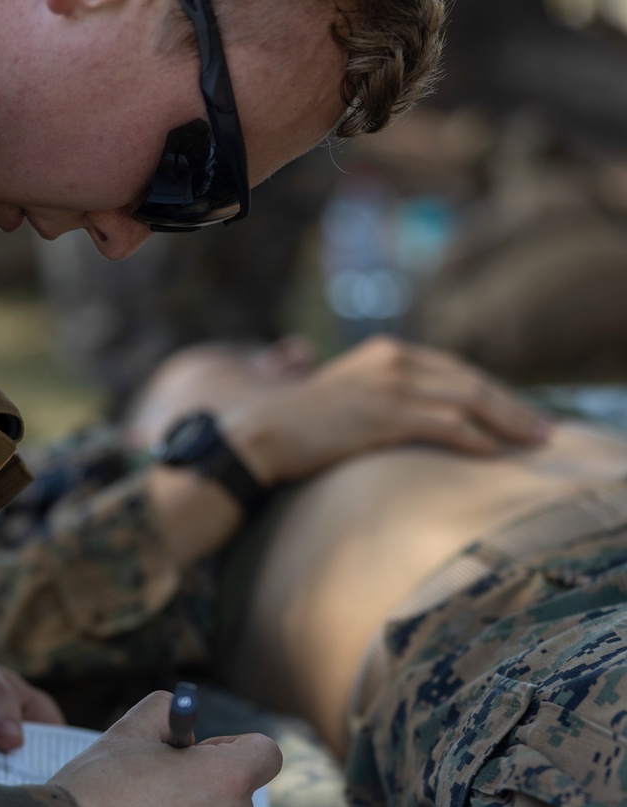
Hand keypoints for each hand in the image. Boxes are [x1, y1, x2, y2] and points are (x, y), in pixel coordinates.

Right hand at [52, 692, 280, 806]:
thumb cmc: (93, 794)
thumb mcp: (126, 732)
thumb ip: (165, 712)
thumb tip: (182, 724)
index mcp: (225, 779)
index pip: (265, 754)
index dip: (232, 748)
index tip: (197, 755)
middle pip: (237, 795)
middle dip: (205, 787)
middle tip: (153, 788)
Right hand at [223, 336, 549, 484]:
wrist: (261, 437)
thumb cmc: (299, 429)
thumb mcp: (346, 400)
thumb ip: (381, 400)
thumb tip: (410, 421)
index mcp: (386, 353)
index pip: (455, 370)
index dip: (493, 393)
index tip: (519, 413)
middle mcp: (393, 361)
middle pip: (470, 381)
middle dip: (512, 406)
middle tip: (545, 429)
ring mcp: (390, 386)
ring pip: (467, 400)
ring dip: (507, 422)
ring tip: (535, 442)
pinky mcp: (384, 415)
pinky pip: (445, 425)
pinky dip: (475, 439)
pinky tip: (495, 453)